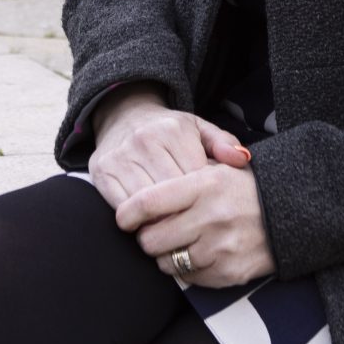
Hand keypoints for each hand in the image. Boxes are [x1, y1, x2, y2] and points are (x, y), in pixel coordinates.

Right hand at [88, 85, 252, 211]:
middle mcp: (145, 141)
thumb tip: (242, 161)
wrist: (123, 115)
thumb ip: (224, 143)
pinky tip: (148, 223)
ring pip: (145, 204)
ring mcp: (121, 157)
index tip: (208, 210)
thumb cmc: (168, 130)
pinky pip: (121, 207)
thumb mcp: (198, 128)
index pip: (194, 178)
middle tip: (193, 227)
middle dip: (183, 214)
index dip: (203, 199)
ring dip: (159, 222)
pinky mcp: (102, 171)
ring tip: (173, 229)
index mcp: (174, 131)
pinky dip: (136, 220)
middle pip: (170, 194)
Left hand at [117, 165, 275, 289]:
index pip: (149, 202)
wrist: (295, 211)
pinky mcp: (228, 273)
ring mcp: (220, 248)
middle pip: (150, 239)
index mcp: (205, 185)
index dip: (128, 213)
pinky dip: (188, 269)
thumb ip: (178, 180)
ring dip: (167, 255)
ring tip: (181, 242)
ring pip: (167, 262)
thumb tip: (136, 201)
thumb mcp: (216, 170)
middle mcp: (212, 217)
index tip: (123, 217)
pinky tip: (200, 253)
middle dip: (147, 237)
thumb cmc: (244, 188)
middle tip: (155, 231)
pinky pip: (188, 278)